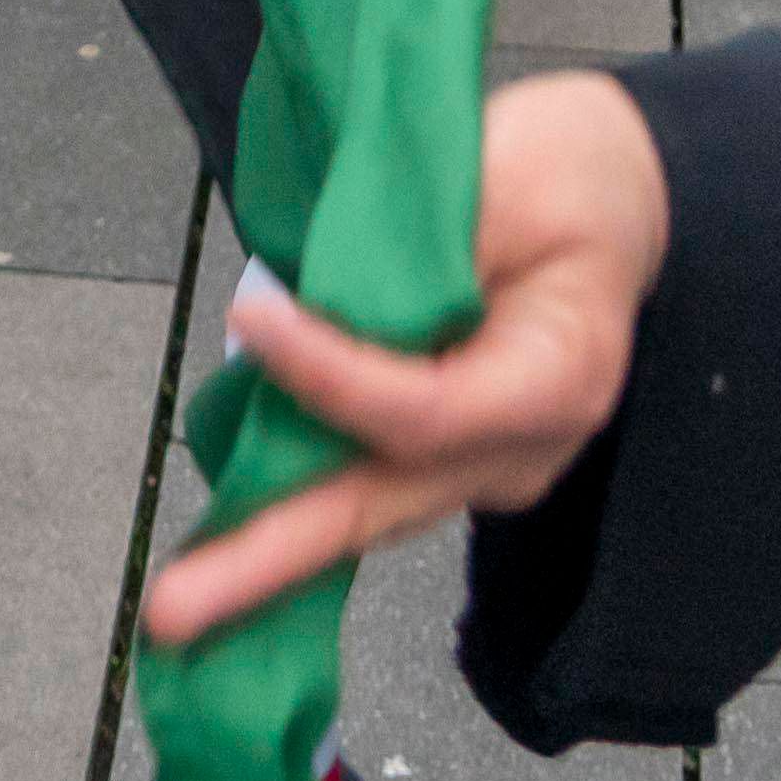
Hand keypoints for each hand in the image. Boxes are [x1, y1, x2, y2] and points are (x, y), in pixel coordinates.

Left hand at [135, 70, 674, 644]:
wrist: (607, 198)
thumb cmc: (561, 176)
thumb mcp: (505, 171)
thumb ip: (417, 246)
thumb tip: (313, 304)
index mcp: (558, 377)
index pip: (427, 407)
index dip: (332, 374)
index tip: (251, 316)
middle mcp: (523, 449)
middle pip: (383, 504)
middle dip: (270, 556)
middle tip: (173, 609)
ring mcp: (484, 467)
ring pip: (365, 510)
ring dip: (265, 553)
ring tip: (177, 603)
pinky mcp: (444, 459)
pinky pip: (361, 487)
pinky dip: (288, 511)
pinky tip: (216, 554)